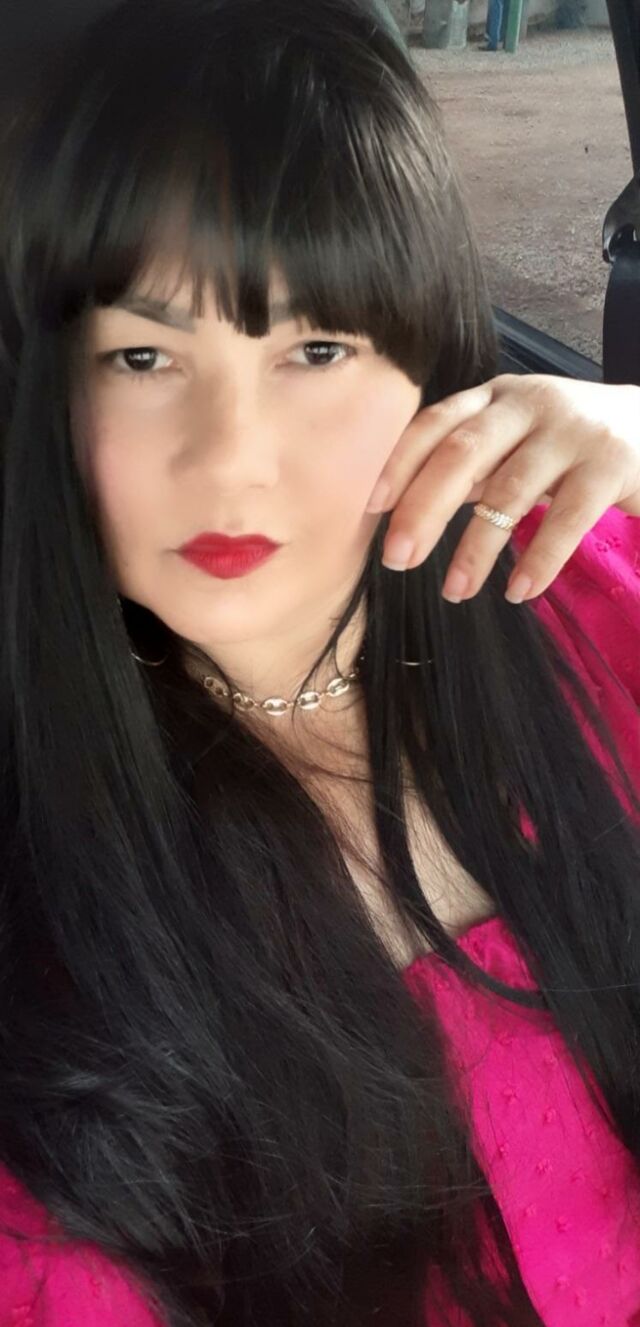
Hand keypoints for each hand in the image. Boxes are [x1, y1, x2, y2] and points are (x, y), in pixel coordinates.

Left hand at [366, 374, 639, 603]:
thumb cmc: (571, 444)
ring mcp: (571, 431)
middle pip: (462, 453)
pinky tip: (518, 591)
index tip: (372, 508)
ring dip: (476, 549)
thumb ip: (473, 464)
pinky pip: (565, 519)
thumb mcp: (518, 439)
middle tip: (398, 558)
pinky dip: (539, 560)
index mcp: (497, 396)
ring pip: (509, 492)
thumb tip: (411, 511)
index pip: (437, 423)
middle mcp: (530, 404)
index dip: (401, 463)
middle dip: (424, 508)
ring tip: (455, 592)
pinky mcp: (610, 463)